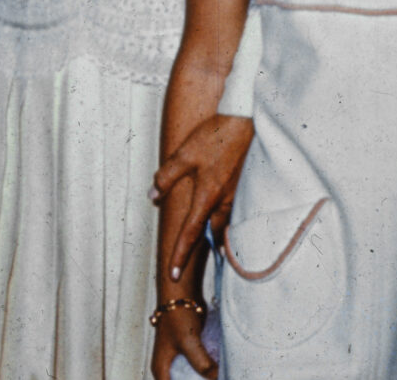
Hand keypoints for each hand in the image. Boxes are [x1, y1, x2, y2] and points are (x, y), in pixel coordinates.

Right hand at [150, 303, 215, 379]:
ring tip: (221, 375)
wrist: (181, 294)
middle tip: (216, 378)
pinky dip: (208, 369)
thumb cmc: (177, 316)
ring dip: (205, 378)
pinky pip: (200, 366)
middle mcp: (168, 367)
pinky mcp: (190, 351)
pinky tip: (220, 370)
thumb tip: (216, 377)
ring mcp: (180, 359)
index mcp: (162, 369)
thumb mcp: (189, 342)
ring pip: (194, 377)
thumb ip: (202, 363)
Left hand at [152, 114, 252, 282]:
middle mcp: (223, 201)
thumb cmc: (214, 137)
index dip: (180, 255)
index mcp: (207, 196)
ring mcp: (235, 195)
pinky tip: (216, 215)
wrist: (243, 121)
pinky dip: (221, 219)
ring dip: (212, 235)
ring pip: (222, 224)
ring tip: (202, 242)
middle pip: (210, 234)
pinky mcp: (241, 187)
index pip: (191, 233)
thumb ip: (166, 177)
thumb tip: (153, 196)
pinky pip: (229, 212)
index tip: (173, 274)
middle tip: (185, 262)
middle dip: (198, 249)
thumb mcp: (184, 154)